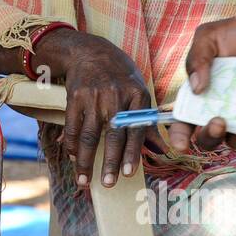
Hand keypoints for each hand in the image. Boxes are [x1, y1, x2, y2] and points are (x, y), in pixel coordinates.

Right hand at [44, 31, 151, 188]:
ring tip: (84, 180)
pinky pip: (73, 126)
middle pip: (112, 134)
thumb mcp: (139, 92)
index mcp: (137, 96)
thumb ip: (148, 122)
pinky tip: (73, 158)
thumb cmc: (120, 76)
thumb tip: (164, 150)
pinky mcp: (75, 96)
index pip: (135, 129)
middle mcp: (116, 96)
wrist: (91, 52)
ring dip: (85, 161)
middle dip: (109, 161)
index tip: (127, 172)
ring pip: (89, 135)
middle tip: (108, 183)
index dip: (131, 152)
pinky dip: (72, 145)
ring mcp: (93, 96)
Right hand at [169, 10, 235, 152]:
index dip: (180, 135)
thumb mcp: (208, 37)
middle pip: (207, 137)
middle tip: (216, 121)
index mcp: (202, 94)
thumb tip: (196, 89)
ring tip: (227, 120)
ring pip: (233, 141)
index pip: (185, 121)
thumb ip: (196, 59)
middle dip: (206, 137)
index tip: (180, 144)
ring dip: (227, 138)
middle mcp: (223, 108)